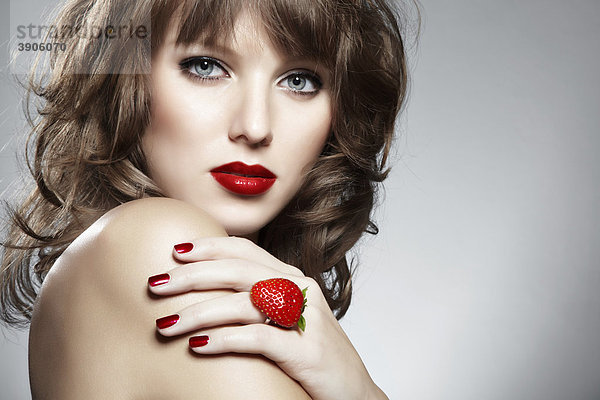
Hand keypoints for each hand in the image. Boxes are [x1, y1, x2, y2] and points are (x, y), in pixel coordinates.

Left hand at [147, 236, 387, 399]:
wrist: (355, 394)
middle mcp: (301, 291)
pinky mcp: (307, 352)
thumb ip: (257, 300)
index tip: (175, 251)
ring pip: (244, 304)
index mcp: (293, 279)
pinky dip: (225, 340)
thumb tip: (207, 293)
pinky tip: (198, 346)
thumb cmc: (311, 355)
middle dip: (193, 276)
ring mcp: (307, 320)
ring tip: (165, 325)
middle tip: (156, 285)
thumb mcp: (286, 319)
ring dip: (199, 312)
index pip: (246, 251)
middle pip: (239, 272)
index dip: (210, 247)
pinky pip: (259, 339)